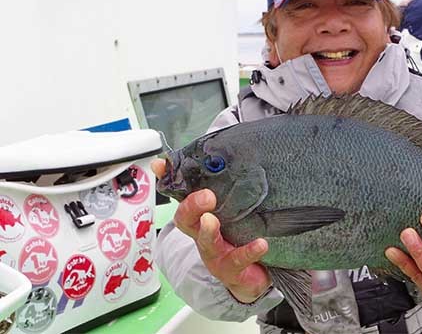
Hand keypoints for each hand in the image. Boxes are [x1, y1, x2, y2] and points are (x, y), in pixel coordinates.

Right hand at [151, 159, 271, 302]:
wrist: (251, 275)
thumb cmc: (240, 235)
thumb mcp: (234, 208)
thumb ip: (232, 183)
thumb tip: (232, 147)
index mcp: (201, 216)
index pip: (180, 195)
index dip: (168, 180)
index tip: (160, 165)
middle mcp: (203, 234)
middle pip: (186, 220)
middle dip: (191, 206)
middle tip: (206, 196)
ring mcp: (215, 254)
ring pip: (206, 243)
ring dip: (208, 231)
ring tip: (212, 220)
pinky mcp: (232, 269)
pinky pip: (237, 261)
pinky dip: (249, 252)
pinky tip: (261, 243)